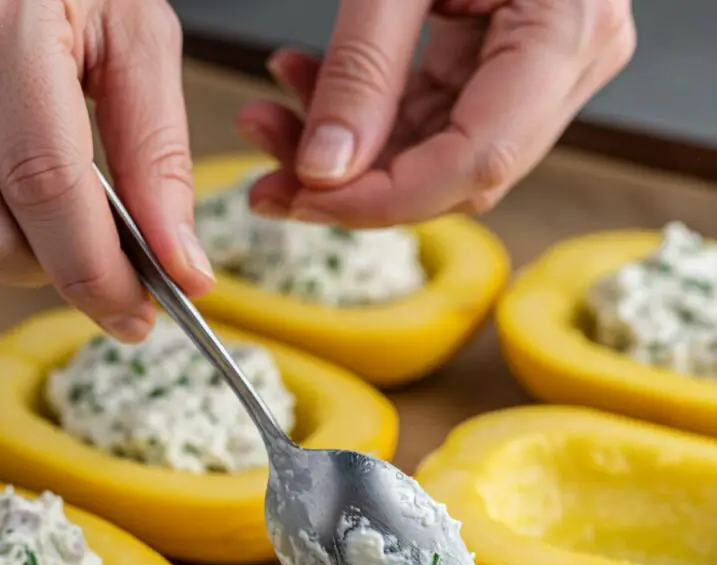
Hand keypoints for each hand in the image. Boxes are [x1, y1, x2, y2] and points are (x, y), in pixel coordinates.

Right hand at [0, 0, 213, 340]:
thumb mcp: (136, 37)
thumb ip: (158, 153)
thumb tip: (181, 263)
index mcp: (10, 30)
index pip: (46, 181)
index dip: (97, 267)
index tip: (139, 316)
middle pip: (1, 233)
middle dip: (71, 272)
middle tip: (126, 270)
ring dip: (39, 254)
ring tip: (83, 222)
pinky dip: (16, 226)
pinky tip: (43, 206)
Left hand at [238, 0, 634, 226]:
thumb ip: (362, 66)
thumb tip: (325, 171)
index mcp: (569, 26)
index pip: (476, 160)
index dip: (386, 199)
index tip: (303, 198)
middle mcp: (573, 58)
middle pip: (458, 171)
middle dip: (357, 185)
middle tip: (269, 181)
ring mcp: (547, 64)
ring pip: (441, 154)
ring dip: (352, 152)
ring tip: (270, 120)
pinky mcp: (511, 58)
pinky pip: (437, 114)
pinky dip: (370, 113)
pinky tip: (306, 88)